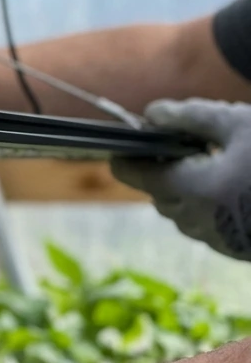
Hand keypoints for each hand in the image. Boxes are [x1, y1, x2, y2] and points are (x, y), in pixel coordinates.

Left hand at [112, 100, 250, 259]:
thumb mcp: (240, 125)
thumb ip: (190, 117)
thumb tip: (151, 113)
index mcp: (193, 190)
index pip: (134, 174)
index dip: (125, 156)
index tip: (123, 143)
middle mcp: (198, 221)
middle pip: (158, 193)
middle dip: (164, 170)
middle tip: (182, 144)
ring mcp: (217, 240)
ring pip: (181, 212)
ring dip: (188, 188)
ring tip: (215, 162)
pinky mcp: (235, 249)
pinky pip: (207, 224)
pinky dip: (210, 204)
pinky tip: (235, 185)